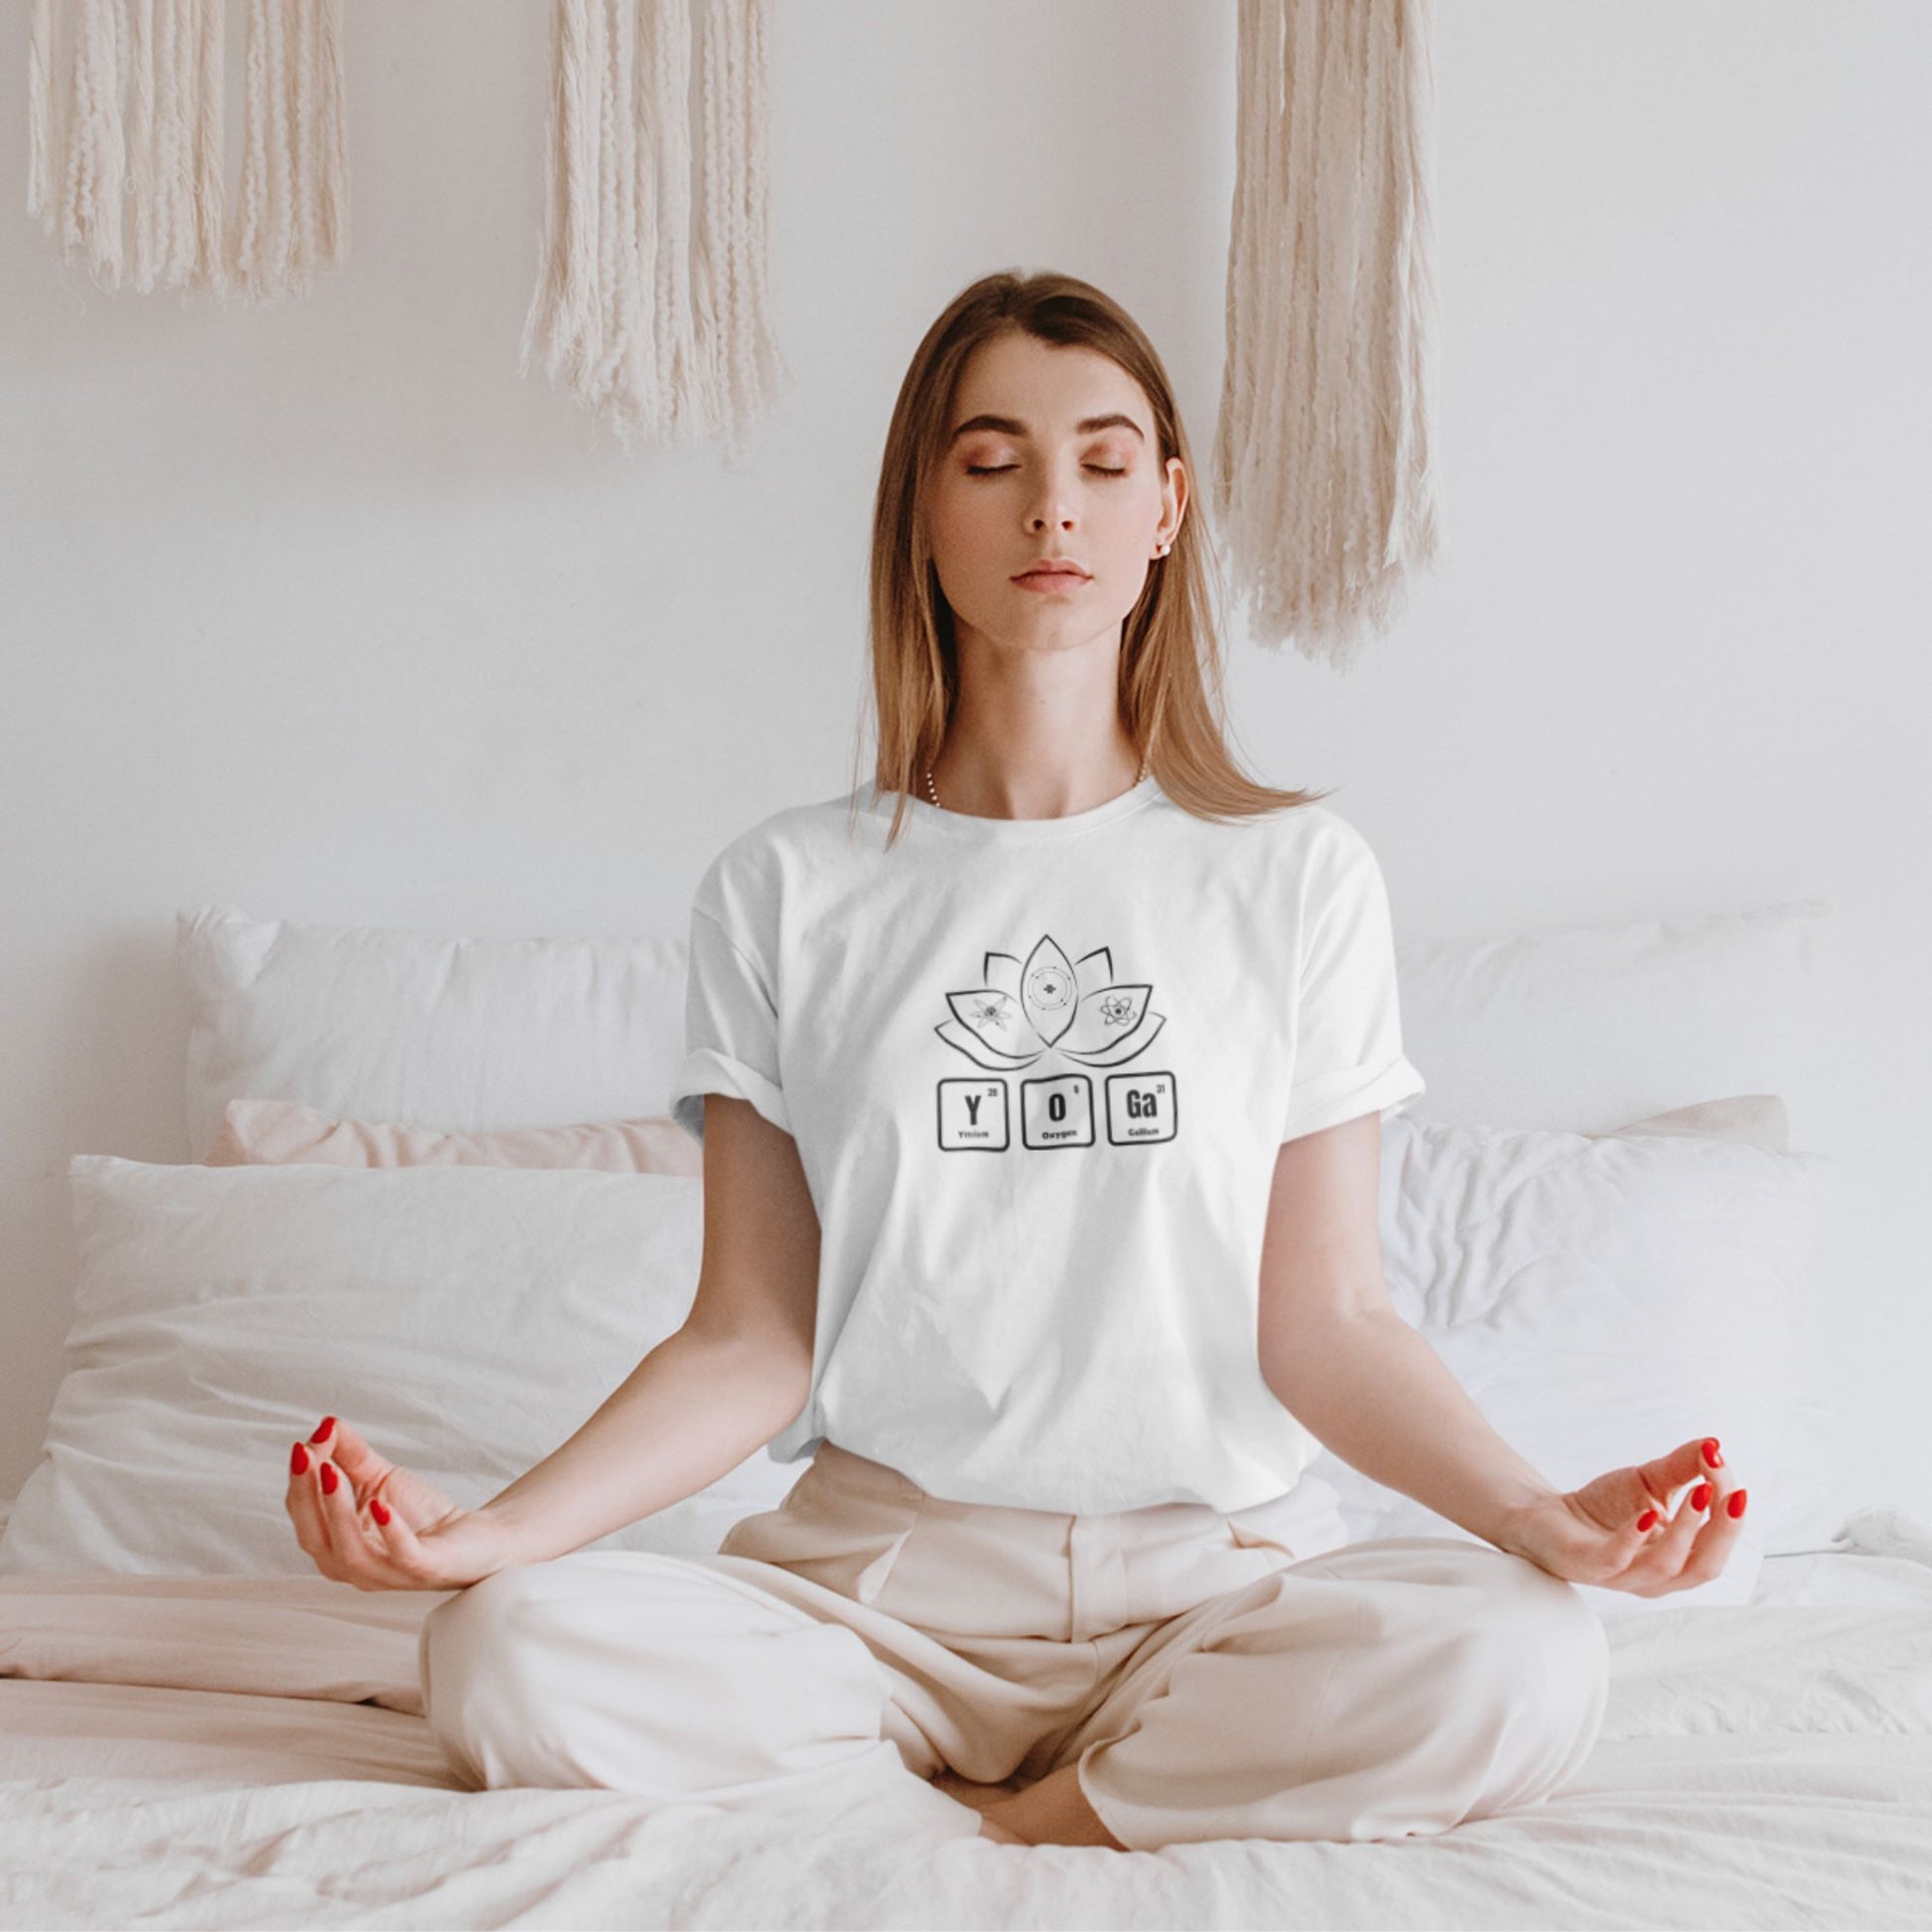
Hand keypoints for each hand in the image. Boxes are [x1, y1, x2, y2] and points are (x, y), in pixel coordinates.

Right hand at [285, 1416, 522, 1591]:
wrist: (476, 1536)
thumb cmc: (422, 1515)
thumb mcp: (381, 1479)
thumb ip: (351, 1455)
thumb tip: (326, 1424)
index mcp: (337, 1547)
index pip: (305, 1517)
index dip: (300, 1481)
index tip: (303, 1444)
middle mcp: (354, 1567)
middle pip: (315, 1537)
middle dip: (306, 1495)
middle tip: (306, 1454)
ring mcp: (388, 1573)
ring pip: (349, 1551)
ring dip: (336, 1511)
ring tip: (331, 1473)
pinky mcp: (423, 1569)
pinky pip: (401, 1555)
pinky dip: (389, 1531)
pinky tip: (381, 1505)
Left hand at [1494, 1437, 1745, 1596]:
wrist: (1547, 1515)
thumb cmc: (1606, 1507)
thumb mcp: (1649, 1481)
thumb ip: (1684, 1466)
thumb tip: (1715, 1444)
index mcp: (1680, 1562)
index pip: (1717, 1544)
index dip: (1729, 1509)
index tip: (1722, 1463)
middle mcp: (1657, 1578)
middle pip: (1705, 1567)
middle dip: (1724, 1529)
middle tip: (1730, 1491)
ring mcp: (1622, 1576)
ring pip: (1667, 1567)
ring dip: (1687, 1528)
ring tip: (1698, 1491)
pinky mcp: (1587, 1565)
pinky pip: (1615, 1560)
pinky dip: (1634, 1538)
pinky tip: (1647, 1513)